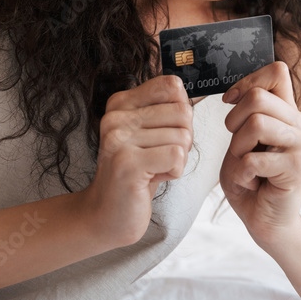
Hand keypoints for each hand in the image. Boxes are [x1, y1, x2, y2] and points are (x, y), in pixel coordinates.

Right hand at [80, 75, 198, 248]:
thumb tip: (194, 94)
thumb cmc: (136, 172)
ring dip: (177, 159)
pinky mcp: (128, 164)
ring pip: (183, 137)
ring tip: (153, 168)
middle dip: (183, 139)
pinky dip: (174, 172)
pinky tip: (153, 178)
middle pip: (183, 113)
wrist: (106, 214)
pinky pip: (177, 157)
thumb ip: (166, 109)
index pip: (171, 86)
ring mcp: (119, 139)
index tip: (165, 132)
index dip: (181, 112)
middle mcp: (116, 117)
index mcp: (120, 103)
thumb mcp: (148, 133)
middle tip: (160, 156)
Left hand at [219, 61, 300, 248]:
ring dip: (239, 149)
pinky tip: (252, 182)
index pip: (276, 71)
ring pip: (257, 123)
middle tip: (239, 148)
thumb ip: (246, 113)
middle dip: (234, 123)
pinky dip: (242, 173)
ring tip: (246, 165)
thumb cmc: (249, 179)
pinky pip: (254, 159)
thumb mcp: (241, 138)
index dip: (246, 83)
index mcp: (288, 112)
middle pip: (259, 97)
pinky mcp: (300, 168)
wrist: (263, 220)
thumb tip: (235, 93)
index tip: (230, 103)